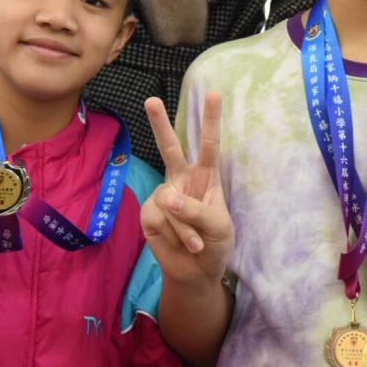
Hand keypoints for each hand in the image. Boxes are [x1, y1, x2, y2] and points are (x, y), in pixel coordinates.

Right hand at [139, 93, 232, 287]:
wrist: (196, 273)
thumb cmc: (215, 244)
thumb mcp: (218, 226)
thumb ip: (196, 209)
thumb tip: (166, 196)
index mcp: (206, 177)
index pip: (208, 144)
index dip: (210, 119)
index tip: (214, 93)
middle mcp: (182, 181)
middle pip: (170, 148)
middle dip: (159, 124)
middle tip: (151, 99)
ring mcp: (163, 196)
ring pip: (170, 201)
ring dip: (185, 227)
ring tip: (196, 243)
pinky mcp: (148, 213)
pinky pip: (159, 217)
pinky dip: (174, 233)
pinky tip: (181, 244)